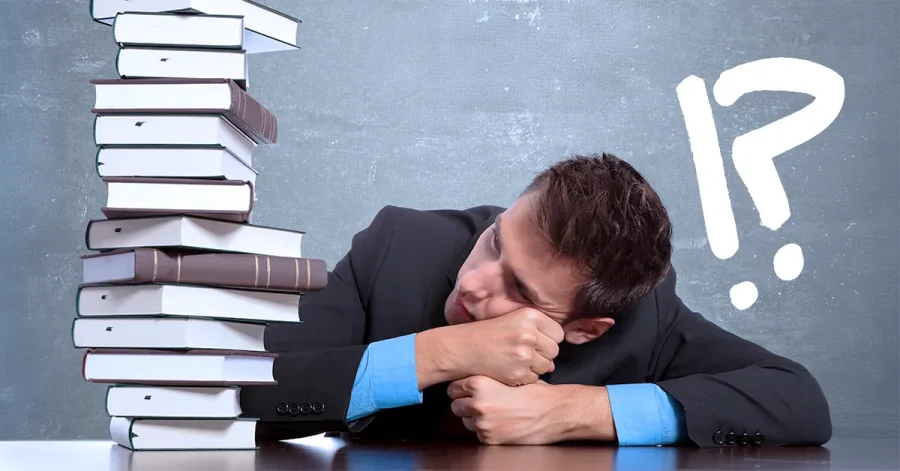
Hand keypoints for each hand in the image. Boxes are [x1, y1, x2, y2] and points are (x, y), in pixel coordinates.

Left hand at [447, 375, 563, 444]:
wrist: (552, 413)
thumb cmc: (534, 393)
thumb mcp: (508, 376)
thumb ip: (487, 377)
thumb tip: (471, 377)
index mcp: (479, 383)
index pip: (453, 387)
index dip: (460, 388)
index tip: (465, 389)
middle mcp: (477, 403)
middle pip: (455, 405)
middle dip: (465, 403)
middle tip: (480, 401)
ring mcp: (482, 423)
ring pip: (465, 420)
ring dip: (474, 417)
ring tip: (493, 412)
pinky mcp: (489, 438)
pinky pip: (478, 434)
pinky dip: (486, 429)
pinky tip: (500, 422)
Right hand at [456, 308, 564, 385]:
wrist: (463, 348)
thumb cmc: (486, 334)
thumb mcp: (512, 321)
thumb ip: (537, 334)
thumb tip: (552, 363)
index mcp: (529, 316)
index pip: (558, 333)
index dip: (548, 339)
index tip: (536, 341)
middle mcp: (529, 334)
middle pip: (554, 350)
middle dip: (543, 354)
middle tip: (523, 353)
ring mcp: (524, 355)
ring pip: (546, 366)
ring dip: (534, 367)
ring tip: (515, 360)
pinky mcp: (518, 373)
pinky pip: (533, 378)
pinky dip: (524, 377)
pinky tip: (510, 369)